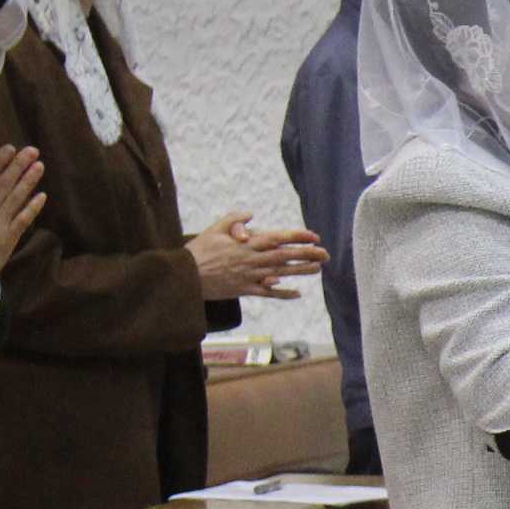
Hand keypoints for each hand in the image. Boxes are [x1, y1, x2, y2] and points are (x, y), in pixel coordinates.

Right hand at [0, 146, 43, 275]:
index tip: (10, 148)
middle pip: (5, 183)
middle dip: (19, 165)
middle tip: (32, 150)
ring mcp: (0, 223)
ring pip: (17, 198)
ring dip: (29, 181)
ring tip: (40, 166)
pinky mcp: (10, 237)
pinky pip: (24, 219)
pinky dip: (33, 207)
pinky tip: (43, 196)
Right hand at [188, 212, 327, 302]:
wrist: (183, 277)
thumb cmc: (199, 251)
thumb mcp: (214, 229)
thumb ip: (234, 220)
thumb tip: (251, 214)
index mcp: (246, 244)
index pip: (277, 238)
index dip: (297, 237)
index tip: (314, 236)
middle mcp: (251, 259)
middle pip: (284, 256)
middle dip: (307, 254)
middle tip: (326, 254)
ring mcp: (248, 276)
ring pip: (280, 273)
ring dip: (300, 271)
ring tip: (318, 268)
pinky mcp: (243, 290)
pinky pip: (267, 293)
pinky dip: (282, 293)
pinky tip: (298, 294)